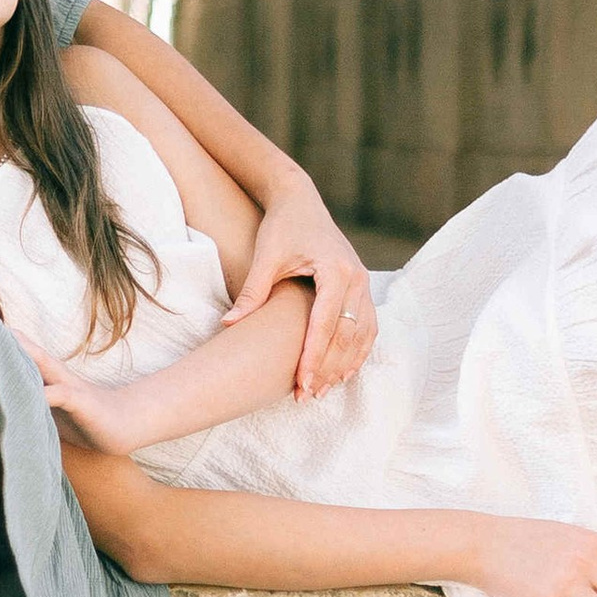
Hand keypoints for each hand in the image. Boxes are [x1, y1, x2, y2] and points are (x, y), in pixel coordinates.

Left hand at [12, 329, 148, 456]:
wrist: (125, 424)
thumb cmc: (85, 419)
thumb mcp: (51, 411)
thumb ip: (30, 403)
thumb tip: (0, 405)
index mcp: (47, 378)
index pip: (19, 357)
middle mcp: (56, 376)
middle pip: (27, 351)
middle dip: (6, 339)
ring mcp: (69, 386)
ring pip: (43, 365)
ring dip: (24, 353)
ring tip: (2, 341)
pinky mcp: (81, 402)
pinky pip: (61, 394)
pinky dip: (45, 394)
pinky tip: (30, 394)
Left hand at [223, 173, 374, 398]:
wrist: (300, 200)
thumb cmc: (281, 227)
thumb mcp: (265, 256)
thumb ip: (252, 291)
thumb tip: (229, 324)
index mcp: (336, 271)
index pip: (325, 325)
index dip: (313, 357)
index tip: (301, 383)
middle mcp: (358, 278)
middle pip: (347, 335)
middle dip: (328, 368)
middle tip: (308, 395)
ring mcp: (365, 283)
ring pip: (362, 335)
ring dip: (345, 365)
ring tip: (324, 390)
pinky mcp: (363, 287)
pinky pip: (368, 326)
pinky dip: (357, 351)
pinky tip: (342, 371)